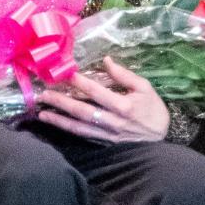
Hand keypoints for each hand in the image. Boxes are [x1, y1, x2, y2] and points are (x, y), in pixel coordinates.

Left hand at [39, 57, 169, 142]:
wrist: (162, 137)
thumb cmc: (153, 109)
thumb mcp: (144, 87)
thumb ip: (124, 75)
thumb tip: (106, 60)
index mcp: (124, 105)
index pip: (97, 92)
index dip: (80, 83)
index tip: (65, 74)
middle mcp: (113, 121)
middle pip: (82, 111)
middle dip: (61, 103)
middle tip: (44, 94)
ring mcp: (108, 134)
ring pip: (79, 127)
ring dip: (59, 120)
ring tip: (42, 113)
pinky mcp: (105, 143)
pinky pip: (84, 136)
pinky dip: (69, 130)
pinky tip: (57, 124)